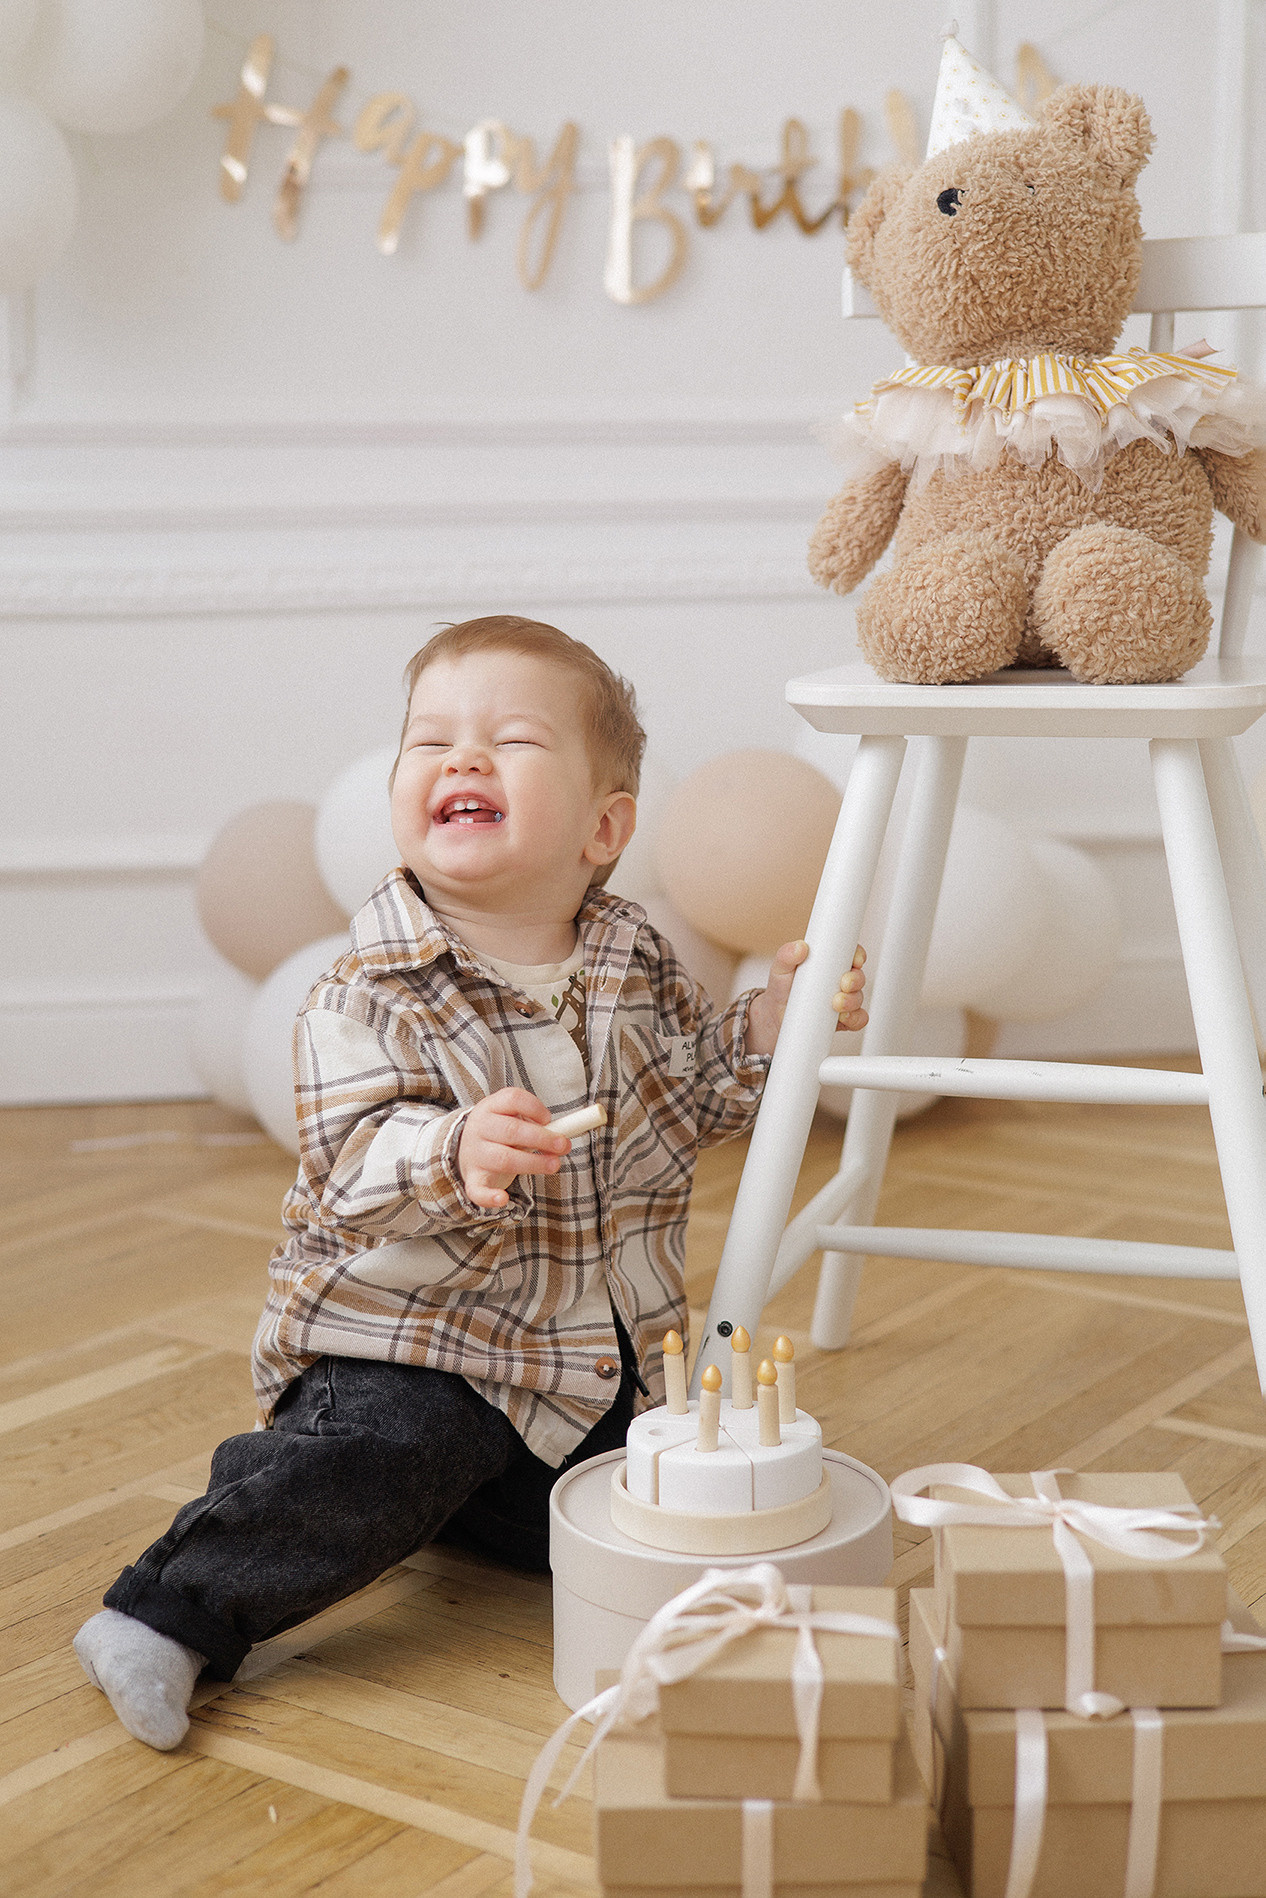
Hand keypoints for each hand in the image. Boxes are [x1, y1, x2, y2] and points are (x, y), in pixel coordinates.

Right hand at [457, 1088, 570, 1209]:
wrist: (465, 1149)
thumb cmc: (500, 1132)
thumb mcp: (512, 1118)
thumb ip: (536, 1123)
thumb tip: (564, 1135)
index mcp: (491, 1107)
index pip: (512, 1099)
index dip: (534, 1107)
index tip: (549, 1119)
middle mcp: (480, 1128)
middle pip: (511, 1130)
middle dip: (541, 1138)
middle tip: (564, 1145)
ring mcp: (475, 1154)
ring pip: (503, 1159)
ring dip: (533, 1163)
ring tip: (554, 1165)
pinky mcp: (472, 1178)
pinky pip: (477, 1189)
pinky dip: (489, 1196)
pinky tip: (503, 1199)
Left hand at [744, 943, 866, 1058]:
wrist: (776, 1015)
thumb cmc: (782, 988)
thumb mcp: (780, 968)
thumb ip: (786, 955)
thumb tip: (799, 947)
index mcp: (830, 963)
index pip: (852, 954)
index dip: (858, 955)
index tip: (855, 960)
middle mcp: (840, 980)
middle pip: (858, 977)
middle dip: (855, 980)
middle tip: (844, 984)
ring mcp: (844, 1000)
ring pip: (859, 998)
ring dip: (853, 1001)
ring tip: (837, 1004)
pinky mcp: (844, 1019)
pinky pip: (858, 1019)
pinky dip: (855, 1019)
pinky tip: (844, 1017)